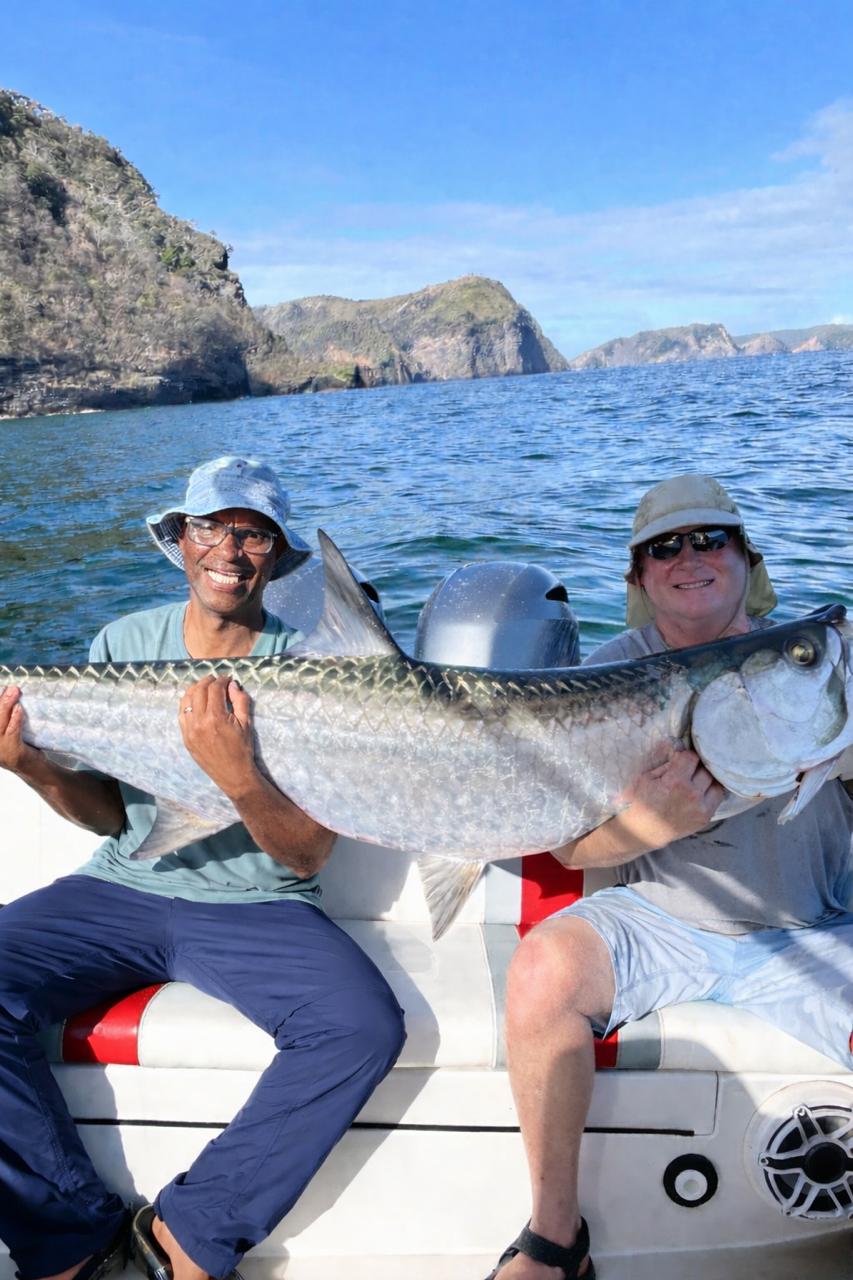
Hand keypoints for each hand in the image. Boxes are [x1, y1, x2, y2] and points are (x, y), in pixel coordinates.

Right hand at [0, 687, 41, 774]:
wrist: (35, 770)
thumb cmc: (22, 748)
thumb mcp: (8, 733)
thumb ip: (6, 719)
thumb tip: (9, 694)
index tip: (0, 689)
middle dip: (0, 701)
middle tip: (10, 688)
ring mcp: (0, 750)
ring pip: (0, 724)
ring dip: (7, 706)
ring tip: (14, 693)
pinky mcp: (13, 753)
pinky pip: (12, 732)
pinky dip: (15, 719)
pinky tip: (19, 709)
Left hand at [178, 675, 257, 798]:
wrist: (232, 774)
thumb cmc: (242, 749)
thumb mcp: (246, 723)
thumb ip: (240, 701)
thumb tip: (233, 684)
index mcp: (215, 718)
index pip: (214, 689)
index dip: (222, 680)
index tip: (227, 679)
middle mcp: (199, 722)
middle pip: (198, 691)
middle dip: (208, 681)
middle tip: (216, 680)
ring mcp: (189, 730)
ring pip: (186, 700)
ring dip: (195, 689)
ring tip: (204, 687)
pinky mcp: (185, 737)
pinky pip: (181, 713)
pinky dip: (187, 703)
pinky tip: (195, 701)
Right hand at [617, 749, 724, 849]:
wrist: (641, 833)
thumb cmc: (638, 804)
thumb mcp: (644, 777)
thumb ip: (665, 762)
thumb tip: (678, 747)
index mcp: (675, 782)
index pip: (691, 757)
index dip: (684, 756)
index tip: (679, 760)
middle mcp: (692, 794)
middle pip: (705, 769)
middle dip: (696, 767)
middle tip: (687, 770)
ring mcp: (701, 808)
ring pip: (715, 783)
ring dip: (706, 779)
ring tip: (696, 780)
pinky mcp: (705, 818)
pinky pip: (717, 798)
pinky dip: (711, 791)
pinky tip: (701, 790)